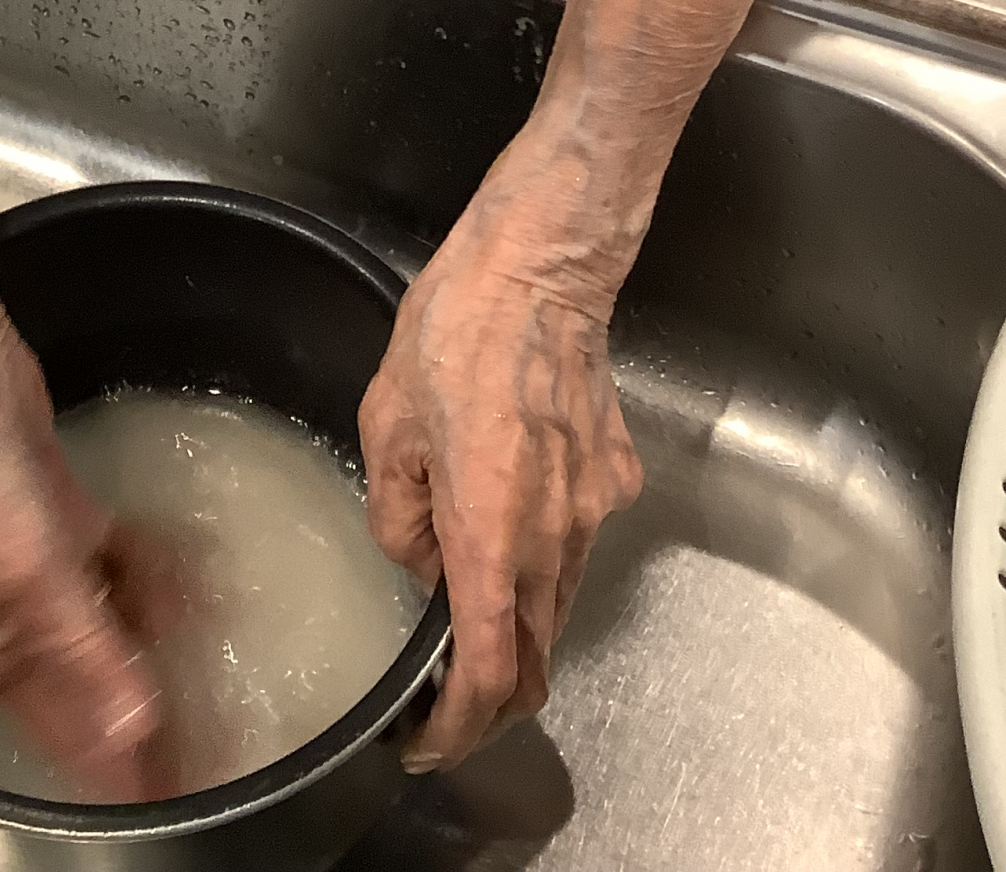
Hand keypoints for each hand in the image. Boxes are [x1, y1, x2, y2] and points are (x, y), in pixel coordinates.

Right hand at [0, 134, 174, 800]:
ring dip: (156, 642)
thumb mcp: (33, 577)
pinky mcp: (62, 508)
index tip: (168, 793)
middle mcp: (11, 613)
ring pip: (110, 622)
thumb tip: (133, 726)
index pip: (60, 734)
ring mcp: (39, 558)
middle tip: (205, 741)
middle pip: (89, 684)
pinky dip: (154, 574)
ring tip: (210, 666)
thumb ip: (86, 652)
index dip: (113, 768)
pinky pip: (118, 560)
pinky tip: (192, 581)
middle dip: (142, 713)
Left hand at [358, 136, 642, 773]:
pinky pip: (579, 538)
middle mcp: (555, 536)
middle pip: (533, 655)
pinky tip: (509, 498)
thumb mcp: (388, 422)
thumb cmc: (459, 329)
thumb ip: (396, 512)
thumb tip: (420, 558)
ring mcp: (596, 508)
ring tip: (464, 587)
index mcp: (490, 532)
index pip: (488, 674)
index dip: (459, 728)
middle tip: (442, 692)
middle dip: (490, 694)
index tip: (430, 742)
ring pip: (558, 602)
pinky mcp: (616, 475)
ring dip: (516, 621)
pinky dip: (544, 550)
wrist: (542, 264)